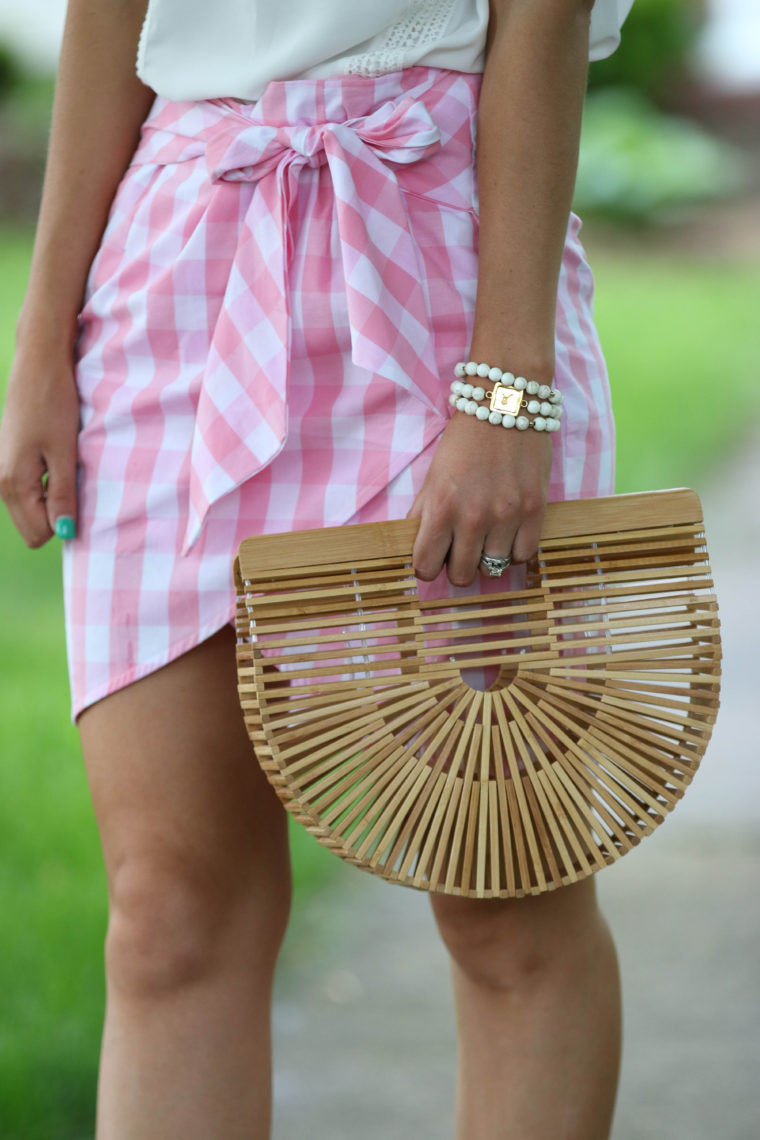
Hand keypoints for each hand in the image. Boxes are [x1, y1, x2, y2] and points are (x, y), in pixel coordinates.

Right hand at [0, 344, 80, 547]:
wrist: (38, 364)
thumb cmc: (55, 404)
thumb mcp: (65, 453)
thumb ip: (63, 496)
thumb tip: (65, 533)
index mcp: (12, 483)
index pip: (39, 534)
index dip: (64, 524)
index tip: (80, 497)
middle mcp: (0, 481)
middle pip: (32, 528)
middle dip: (57, 516)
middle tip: (76, 482)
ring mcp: (3, 471)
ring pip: (31, 510)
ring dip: (53, 499)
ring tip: (67, 468)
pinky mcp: (10, 460)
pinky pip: (29, 492)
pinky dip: (47, 485)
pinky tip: (57, 460)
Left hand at [407, 411, 552, 586]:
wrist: (505, 405)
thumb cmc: (465, 440)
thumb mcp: (433, 476)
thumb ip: (424, 515)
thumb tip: (418, 548)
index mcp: (441, 507)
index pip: (426, 566)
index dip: (427, 567)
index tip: (433, 559)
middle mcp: (473, 516)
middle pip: (461, 576)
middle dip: (457, 567)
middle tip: (460, 550)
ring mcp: (506, 515)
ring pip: (493, 568)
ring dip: (487, 557)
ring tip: (486, 536)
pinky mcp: (534, 511)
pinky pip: (523, 555)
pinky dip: (514, 551)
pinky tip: (508, 535)